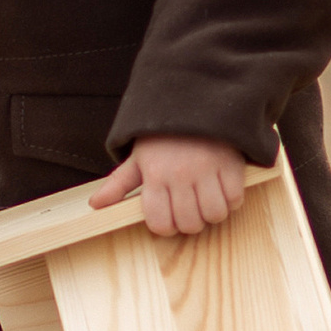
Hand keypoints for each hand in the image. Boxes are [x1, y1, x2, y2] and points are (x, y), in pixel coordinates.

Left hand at [90, 136, 251, 238]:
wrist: (194, 103)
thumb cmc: (162, 137)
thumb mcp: (137, 158)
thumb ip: (118, 184)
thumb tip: (95, 205)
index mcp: (155, 176)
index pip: (160, 223)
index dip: (166, 227)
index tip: (170, 218)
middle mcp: (180, 175)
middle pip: (190, 223)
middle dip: (190, 223)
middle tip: (190, 210)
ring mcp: (207, 170)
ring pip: (214, 215)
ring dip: (212, 213)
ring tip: (207, 201)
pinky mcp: (231, 165)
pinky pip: (234, 200)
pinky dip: (231, 200)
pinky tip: (222, 189)